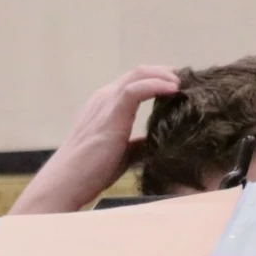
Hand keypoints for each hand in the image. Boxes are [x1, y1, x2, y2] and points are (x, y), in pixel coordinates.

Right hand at [11, 65, 180, 214]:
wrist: (65, 183)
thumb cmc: (88, 172)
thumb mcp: (120, 154)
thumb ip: (137, 144)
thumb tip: (156, 143)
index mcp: (104, 106)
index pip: (135, 82)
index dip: (160, 81)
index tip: (181, 89)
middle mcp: (103, 98)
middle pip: (140, 72)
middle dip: (167, 73)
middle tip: (190, 82)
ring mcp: (105, 103)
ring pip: (139, 74)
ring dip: (166, 75)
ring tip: (185, 84)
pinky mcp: (111, 113)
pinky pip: (137, 88)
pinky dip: (157, 84)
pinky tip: (173, 90)